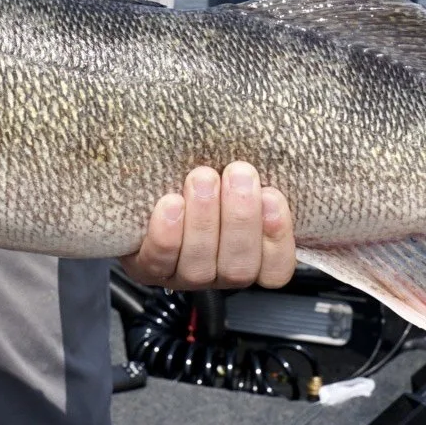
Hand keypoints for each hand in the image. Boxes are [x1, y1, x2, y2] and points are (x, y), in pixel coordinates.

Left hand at [120, 162, 296, 289]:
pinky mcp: (147, 268)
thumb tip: (270, 149)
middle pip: (239, 267)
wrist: (148, 186)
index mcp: (252, 258)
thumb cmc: (207, 179)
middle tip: (239, 173)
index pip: (277, 269)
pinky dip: (167, 235)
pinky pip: (158, 261)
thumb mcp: (237, 178)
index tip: (272, 196)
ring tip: (203, 178)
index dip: (278, 237)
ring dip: (204, 221)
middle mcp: (220, 272)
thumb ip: (255, 176)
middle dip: (241, 218)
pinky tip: (171, 203)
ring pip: (200, 266)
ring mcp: (184, 275)